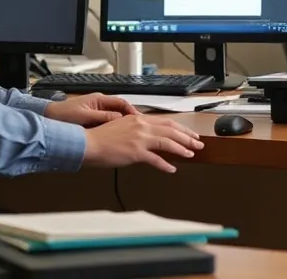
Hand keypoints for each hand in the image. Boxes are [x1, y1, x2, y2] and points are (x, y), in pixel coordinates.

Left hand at [45, 93, 138, 126]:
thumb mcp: (85, 116)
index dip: (131, 110)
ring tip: (129, 133)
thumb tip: (119, 118)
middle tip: (138, 127)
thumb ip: (102, 116)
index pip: (121, 102)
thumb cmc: (64, 114)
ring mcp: (96, 111)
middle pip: (120, 110)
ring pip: (115, 117)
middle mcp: (99, 103)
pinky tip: (116, 136)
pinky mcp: (93, 119)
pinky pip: (107, 123)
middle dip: (129, 118)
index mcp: (99, 99)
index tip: (138, 119)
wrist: (50, 118)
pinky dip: (113, 128)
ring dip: (122, 124)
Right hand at [82, 114, 204, 172]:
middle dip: (187, 137)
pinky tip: (172, 169)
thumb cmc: (100, 137)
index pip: (166, 122)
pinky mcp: (136, 152)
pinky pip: (156, 159)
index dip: (181, 128)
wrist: (88, 143)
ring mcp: (140, 139)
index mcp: (139, 118)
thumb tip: (149, 135)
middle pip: (171, 130)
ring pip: (168, 142)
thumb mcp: (122, 125)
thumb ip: (137, 128)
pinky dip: (165, 165)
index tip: (190, 133)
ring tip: (191, 154)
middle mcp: (142, 126)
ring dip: (182, 148)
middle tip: (198, 143)